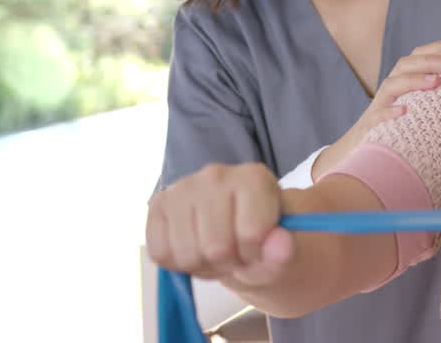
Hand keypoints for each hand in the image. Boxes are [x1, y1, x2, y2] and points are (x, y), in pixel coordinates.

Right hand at [146, 163, 294, 287]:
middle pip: (215, 248)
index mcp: (254, 177)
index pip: (251, 234)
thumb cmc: (261, 237)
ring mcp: (182, 186)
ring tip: (215, 250)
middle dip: (227, 263)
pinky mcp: (157, 204)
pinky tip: (193, 248)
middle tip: (235, 253)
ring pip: (186, 254)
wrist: (234, 225)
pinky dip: (177, 263)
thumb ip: (284, 253)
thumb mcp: (279, 251)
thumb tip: (281, 246)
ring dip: (202, 266)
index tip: (258, 247)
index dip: (255, 254)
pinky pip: (160, 252)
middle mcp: (216, 174)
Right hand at [312, 39, 440, 177]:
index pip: (421, 54)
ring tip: (436, 82)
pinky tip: (404, 111)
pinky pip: (377, 116)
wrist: (369, 151)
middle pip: (407, 64)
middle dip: (432, 61)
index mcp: (406, 78)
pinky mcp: (371, 127)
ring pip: (391, 85)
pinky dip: (389, 112)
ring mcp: (380, 106)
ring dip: (413, 80)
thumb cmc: (406, 124)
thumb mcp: (424, 104)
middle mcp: (392, 87)